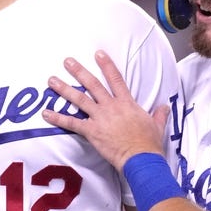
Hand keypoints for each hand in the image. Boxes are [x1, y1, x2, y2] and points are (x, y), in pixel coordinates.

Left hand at [44, 51, 169, 170]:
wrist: (141, 157)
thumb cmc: (149, 142)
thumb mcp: (157, 125)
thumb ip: (159, 114)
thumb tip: (164, 108)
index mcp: (126, 103)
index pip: (116, 79)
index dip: (106, 65)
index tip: (98, 53)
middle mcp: (111, 106)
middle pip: (92, 84)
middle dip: (79, 71)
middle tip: (67, 61)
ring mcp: (100, 118)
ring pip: (79, 100)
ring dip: (64, 89)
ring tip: (51, 81)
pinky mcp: (92, 131)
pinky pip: (72, 123)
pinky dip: (58, 118)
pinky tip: (46, 114)